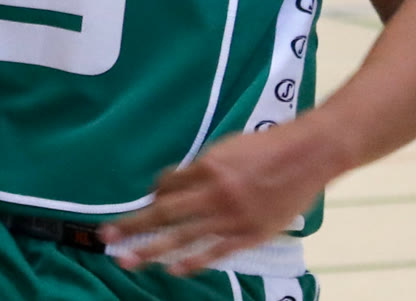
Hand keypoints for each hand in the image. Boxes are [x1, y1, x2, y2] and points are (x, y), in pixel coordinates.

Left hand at [99, 121, 338, 274]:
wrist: (309, 154)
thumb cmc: (268, 146)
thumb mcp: (228, 147)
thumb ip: (202, 166)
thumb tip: (174, 183)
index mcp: (208, 166)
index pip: (167, 185)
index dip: (152, 196)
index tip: (143, 204)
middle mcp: (214, 192)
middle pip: (164, 213)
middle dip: (133, 225)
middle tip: (106, 235)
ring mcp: (232, 216)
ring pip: (183, 237)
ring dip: (151, 249)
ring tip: (127, 259)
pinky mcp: (250, 234)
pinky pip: (216, 252)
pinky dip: (193, 262)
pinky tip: (173, 269)